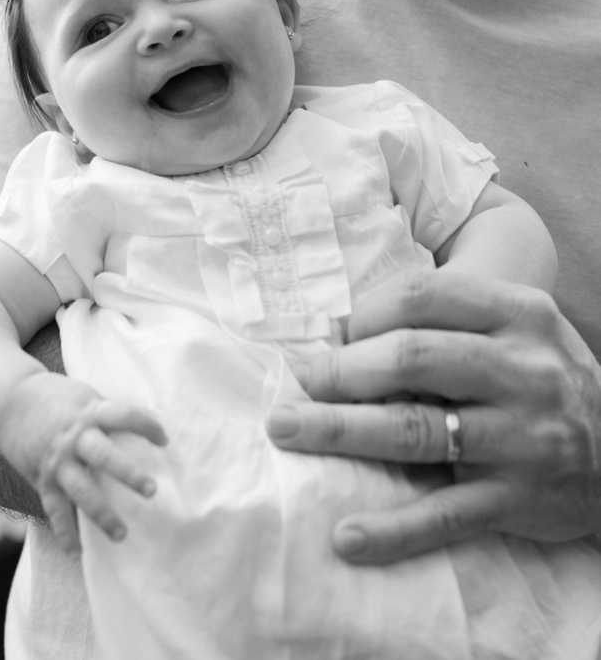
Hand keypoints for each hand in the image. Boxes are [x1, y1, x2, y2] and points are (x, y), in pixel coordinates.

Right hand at [0, 373, 167, 552]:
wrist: (8, 403)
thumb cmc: (55, 398)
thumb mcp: (83, 395)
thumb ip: (106, 412)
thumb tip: (142, 424)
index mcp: (89, 411)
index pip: (123, 416)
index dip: (146, 425)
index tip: (164, 440)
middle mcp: (74, 437)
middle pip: (104, 456)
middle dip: (128, 473)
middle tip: (152, 490)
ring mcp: (57, 461)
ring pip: (82, 490)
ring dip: (102, 514)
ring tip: (122, 535)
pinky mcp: (42, 479)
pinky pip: (55, 509)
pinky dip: (64, 533)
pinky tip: (76, 553)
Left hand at [266, 270, 600, 563]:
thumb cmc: (543, 376)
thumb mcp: (514, 326)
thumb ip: (445, 319)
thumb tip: (341, 332)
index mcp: (516, 313)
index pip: (420, 296)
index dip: (361, 314)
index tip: (326, 337)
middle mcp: (521, 370)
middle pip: (411, 358)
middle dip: (340, 371)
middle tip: (296, 383)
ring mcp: (521, 437)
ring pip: (415, 431)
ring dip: (342, 431)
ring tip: (288, 429)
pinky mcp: (518, 500)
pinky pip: (445, 516)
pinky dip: (393, 529)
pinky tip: (347, 535)